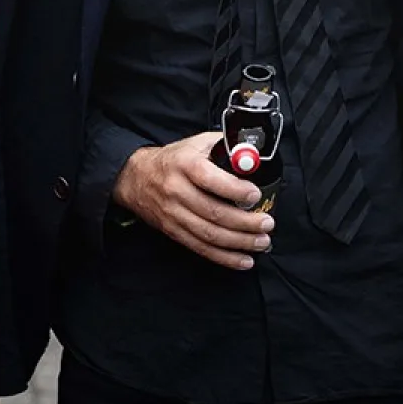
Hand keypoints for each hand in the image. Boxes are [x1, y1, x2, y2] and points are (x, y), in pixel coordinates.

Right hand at [112, 132, 273, 269]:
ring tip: (261, 241)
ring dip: (239, 242)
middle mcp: (176, 190)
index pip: (209, 178)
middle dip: (245, 222)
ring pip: (209, 234)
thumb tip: (254, 156)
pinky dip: (224, 257)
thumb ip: (225, 147)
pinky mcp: (173, 231)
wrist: (136, 177)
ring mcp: (173, 214)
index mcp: (184, 164)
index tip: (255, 194)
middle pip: (213, 212)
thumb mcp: (197, 143)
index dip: (234, 189)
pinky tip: (244, 259)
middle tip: (267, 223)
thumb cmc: (174, 159)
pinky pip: (200, 248)